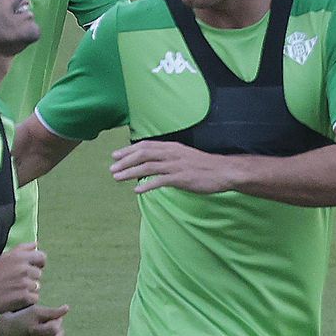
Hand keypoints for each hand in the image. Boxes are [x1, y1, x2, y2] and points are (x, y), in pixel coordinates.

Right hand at [0, 243, 45, 311]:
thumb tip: (36, 244)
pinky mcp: (25, 297)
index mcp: (20, 257)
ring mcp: (25, 284)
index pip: (42, 257)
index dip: (38, 263)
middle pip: (38, 273)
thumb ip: (22, 249)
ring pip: (37, 286)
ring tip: (14, 289)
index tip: (32, 267)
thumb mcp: (5, 257)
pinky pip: (35, 298)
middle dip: (30, 277)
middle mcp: (24, 269)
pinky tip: (16, 297)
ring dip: (28, 289)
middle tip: (16, 281)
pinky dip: (28, 299)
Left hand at [0, 304, 69, 335]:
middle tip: (28, 335)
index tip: (29, 328)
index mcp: (56, 323)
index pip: (54, 330)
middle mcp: (56, 335)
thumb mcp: (35, 313)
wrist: (6, 333)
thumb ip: (52, 312)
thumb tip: (67, 308)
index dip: (40, 331)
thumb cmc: (20, 320)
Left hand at [110, 141, 233, 194]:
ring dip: (130, 172)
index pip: (146, 145)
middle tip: (111, 168)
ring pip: (148, 166)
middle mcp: (172, 154)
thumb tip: (153, 161)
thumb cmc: (204, 166)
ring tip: (117, 178)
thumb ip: (169, 157)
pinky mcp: (181, 178)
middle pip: (143, 154)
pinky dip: (147, 185)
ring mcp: (176, 166)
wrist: (223, 172)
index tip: (115, 155)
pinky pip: (160, 181)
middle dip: (125, 161)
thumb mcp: (184, 156)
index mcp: (172, 147)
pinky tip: (137, 190)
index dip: (128, 150)